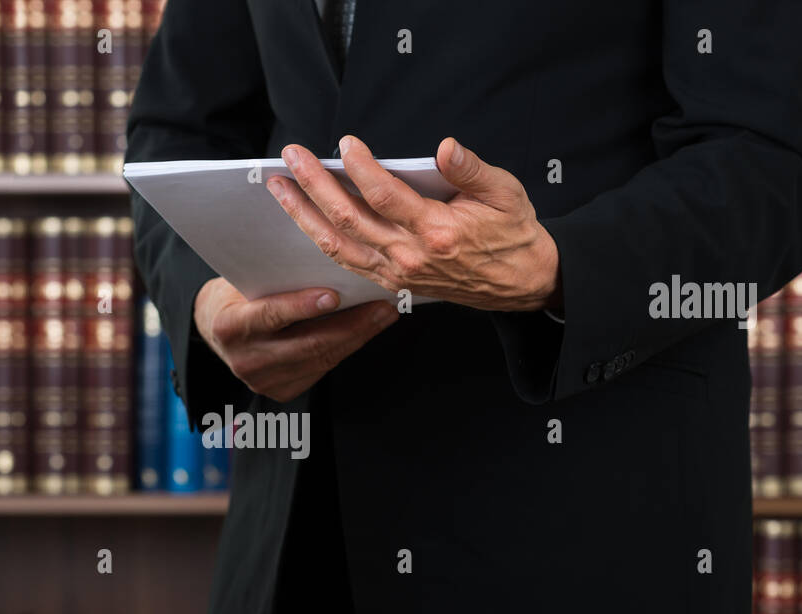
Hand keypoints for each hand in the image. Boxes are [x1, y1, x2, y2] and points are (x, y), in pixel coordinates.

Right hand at [193, 277, 398, 402]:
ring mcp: (264, 380)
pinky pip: (322, 369)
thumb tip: (329, 260)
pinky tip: (366, 330)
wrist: (216, 328)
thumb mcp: (248, 279)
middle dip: (352, 324)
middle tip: (382, 304)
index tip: (335, 295)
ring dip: (358, 336)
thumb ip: (278, 278)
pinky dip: (347, 347)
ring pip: (321, 359)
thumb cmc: (238, 294)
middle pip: (307, 344)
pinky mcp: (281, 391)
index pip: (270, 315)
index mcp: (230, 327)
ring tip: (384, 314)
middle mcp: (246, 359)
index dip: (302, 306)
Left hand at [266, 135, 561, 312]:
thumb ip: (471, 169)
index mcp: (438, 232)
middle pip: (348, 219)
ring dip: (304, 214)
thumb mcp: (505, 192)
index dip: (359, 168)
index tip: (343, 144)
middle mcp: (410, 256)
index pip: (384, 196)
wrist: (520, 281)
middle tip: (292, 157)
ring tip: (280, 187)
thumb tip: (445, 147)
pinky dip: (320, 239)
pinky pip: (347, 261)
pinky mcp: (392, 282)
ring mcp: (397, 273)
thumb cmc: (512, 233)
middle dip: (314, 185)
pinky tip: (303, 218)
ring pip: (337, 245)